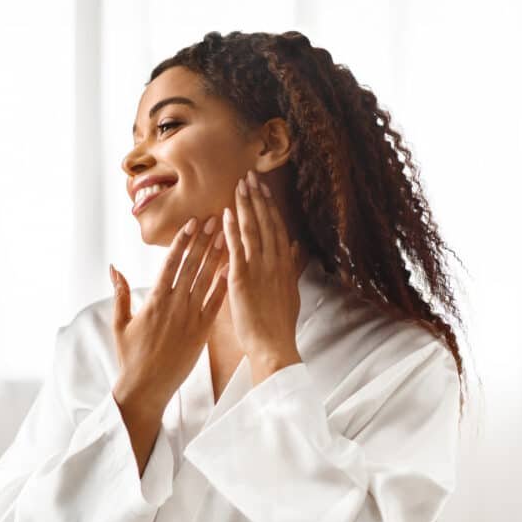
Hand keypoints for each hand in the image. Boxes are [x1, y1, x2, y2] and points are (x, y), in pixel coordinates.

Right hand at [110, 216, 227, 417]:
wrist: (146, 388)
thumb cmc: (130, 356)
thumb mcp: (120, 323)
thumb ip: (120, 293)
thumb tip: (114, 268)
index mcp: (154, 301)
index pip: (171, 264)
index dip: (183, 241)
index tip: (192, 223)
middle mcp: (174, 306)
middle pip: (192, 266)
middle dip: (204, 241)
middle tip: (215, 218)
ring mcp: (190, 319)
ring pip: (206, 280)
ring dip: (217, 256)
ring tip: (226, 236)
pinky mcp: (202, 333)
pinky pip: (216, 304)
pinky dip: (224, 285)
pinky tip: (232, 268)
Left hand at [222, 170, 302, 382]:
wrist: (273, 346)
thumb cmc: (279, 325)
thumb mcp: (291, 292)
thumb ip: (292, 267)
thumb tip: (295, 247)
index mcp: (285, 265)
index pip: (277, 228)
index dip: (269, 206)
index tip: (262, 188)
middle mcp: (274, 263)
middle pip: (266, 222)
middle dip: (257, 198)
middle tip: (249, 175)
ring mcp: (259, 269)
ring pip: (253, 230)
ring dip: (245, 206)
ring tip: (239, 185)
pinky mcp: (242, 279)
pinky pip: (236, 248)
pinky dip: (232, 230)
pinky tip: (226, 213)